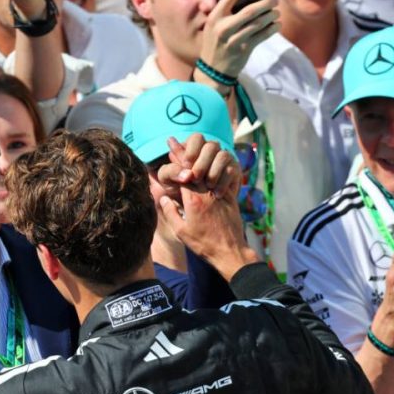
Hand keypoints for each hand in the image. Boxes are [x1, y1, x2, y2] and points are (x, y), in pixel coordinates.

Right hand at [156, 134, 258, 279]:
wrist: (229, 252)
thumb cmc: (204, 245)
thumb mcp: (181, 231)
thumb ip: (171, 213)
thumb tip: (164, 199)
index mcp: (193, 201)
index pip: (182, 175)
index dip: (176, 160)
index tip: (169, 148)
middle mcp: (206, 194)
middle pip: (195, 169)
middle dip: (184, 154)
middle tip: (175, 142)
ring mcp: (219, 195)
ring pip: (208, 171)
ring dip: (199, 159)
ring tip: (191, 148)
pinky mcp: (229, 199)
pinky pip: (222, 179)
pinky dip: (214, 169)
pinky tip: (210, 163)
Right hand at [197, 0, 278, 82]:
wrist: (213, 71)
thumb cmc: (215, 44)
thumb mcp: (213, 26)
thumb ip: (226, 13)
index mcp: (215, 18)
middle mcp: (223, 28)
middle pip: (250, 11)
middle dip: (266, 4)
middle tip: (275, 1)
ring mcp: (234, 40)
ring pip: (258, 24)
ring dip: (271, 16)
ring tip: (276, 13)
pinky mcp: (243, 50)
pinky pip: (262, 36)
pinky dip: (272, 29)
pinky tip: (277, 25)